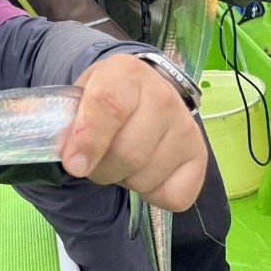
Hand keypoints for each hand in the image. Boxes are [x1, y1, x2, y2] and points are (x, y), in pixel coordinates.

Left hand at [60, 54, 206, 211]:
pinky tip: (143, 172)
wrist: (141, 92)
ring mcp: (186, 127)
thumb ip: (70, 121)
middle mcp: (163, 97)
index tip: (74, 165)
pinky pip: (173, 197)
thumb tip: (70, 156)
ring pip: (145, 178)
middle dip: (100, 168)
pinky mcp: (201, 156)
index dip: (88, 140)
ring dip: (122, 179)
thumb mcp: (81, 95)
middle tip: (92, 161)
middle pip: (127, 153)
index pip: (109, 106)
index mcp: (126, 73)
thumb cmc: (105, 96)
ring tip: (119, 159)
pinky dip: (151, 195)